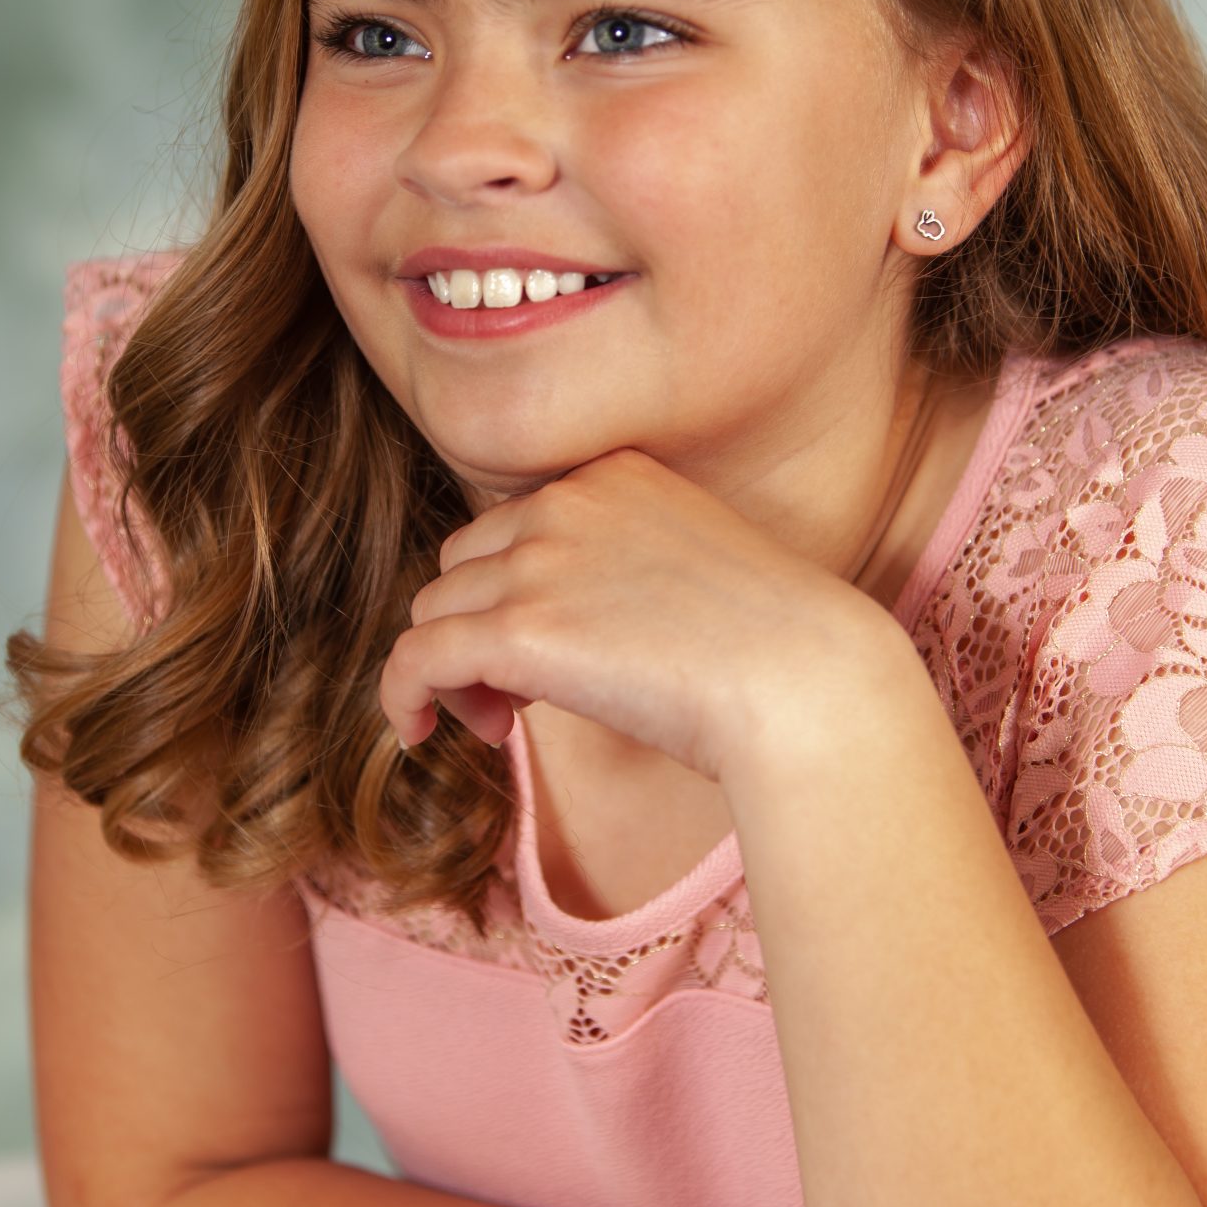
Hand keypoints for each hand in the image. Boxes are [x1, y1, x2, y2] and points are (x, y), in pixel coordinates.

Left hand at [380, 446, 887, 785]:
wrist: (806, 680)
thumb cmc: (776, 648)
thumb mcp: (695, 570)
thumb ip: (621, 570)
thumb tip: (566, 632)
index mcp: (614, 474)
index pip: (516, 523)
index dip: (515, 591)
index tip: (553, 651)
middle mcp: (566, 501)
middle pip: (464, 564)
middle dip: (476, 628)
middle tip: (516, 696)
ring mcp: (538, 561)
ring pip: (434, 611)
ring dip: (451, 670)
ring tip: (497, 722)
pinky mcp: (517, 629)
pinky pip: (413, 658)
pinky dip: (401, 696)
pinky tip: (420, 731)